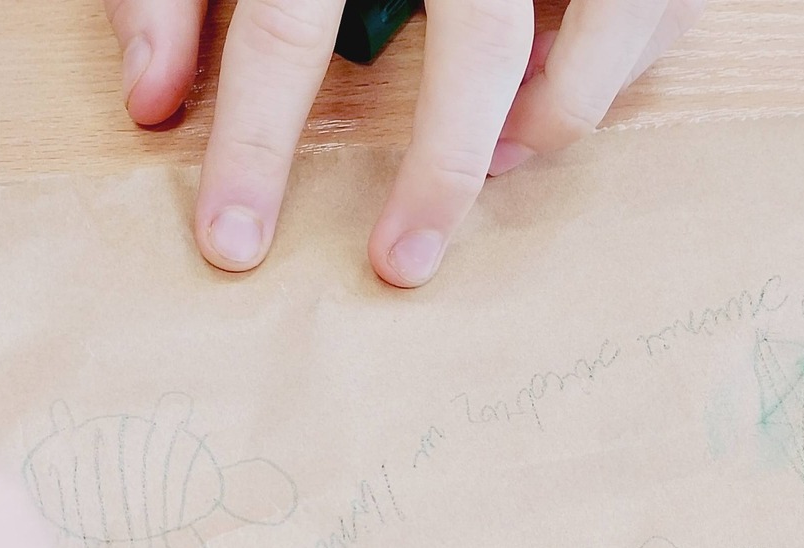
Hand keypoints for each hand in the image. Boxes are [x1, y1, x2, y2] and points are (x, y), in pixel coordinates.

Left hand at [105, 0, 704, 284]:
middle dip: (439, 174)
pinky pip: (654, 8)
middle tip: (399, 267)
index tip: (235, 245)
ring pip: (604, 29)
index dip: (255, 146)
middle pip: (481, 47)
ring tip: (499, 162)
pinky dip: (611, 61)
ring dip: (551, 122)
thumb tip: (149, 103)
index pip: (286, 29)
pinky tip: (552, 82)